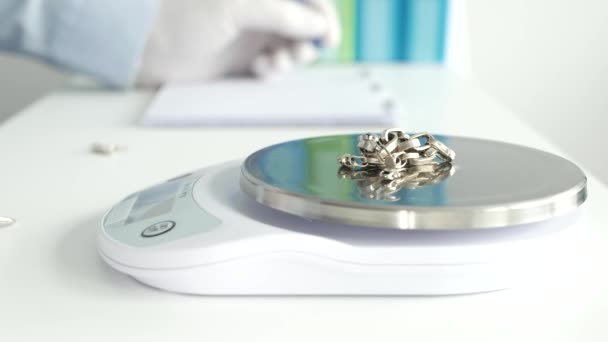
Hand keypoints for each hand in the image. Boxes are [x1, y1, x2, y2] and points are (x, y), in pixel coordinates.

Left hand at [137, 0, 340, 85]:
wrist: (145, 45)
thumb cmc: (182, 13)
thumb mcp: (236, 6)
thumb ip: (282, 14)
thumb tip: (318, 26)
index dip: (322, 14)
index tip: (328, 38)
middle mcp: (259, 6)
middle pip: (303, 21)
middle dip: (307, 39)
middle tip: (297, 54)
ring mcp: (252, 31)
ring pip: (291, 45)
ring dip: (291, 56)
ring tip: (274, 63)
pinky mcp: (243, 57)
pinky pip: (274, 64)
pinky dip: (275, 69)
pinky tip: (262, 69)